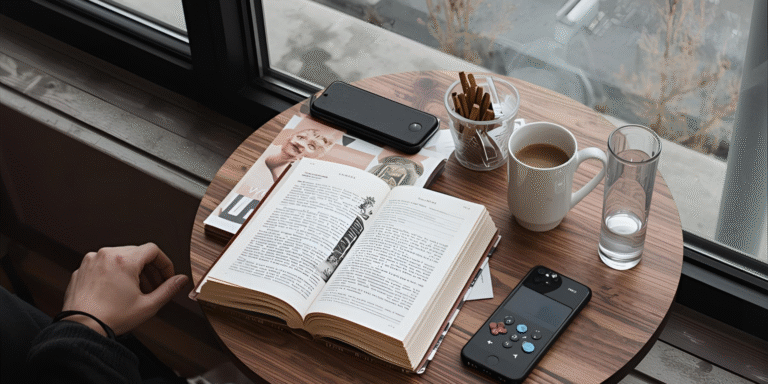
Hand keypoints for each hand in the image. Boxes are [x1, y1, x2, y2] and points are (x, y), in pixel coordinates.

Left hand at [62, 243, 188, 335]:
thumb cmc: (110, 318)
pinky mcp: (81, 269)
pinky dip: (113, 273)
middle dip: (149, 268)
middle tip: (153, 286)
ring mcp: (92, 261)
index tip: (167, 276)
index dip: (164, 263)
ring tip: (135, 290)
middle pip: (137, 253)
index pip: (153, 250)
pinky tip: (117, 291)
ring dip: (132, 270)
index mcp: (124, 260)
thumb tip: (181, 280)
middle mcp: (106, 255)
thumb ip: (168, 289)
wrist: (80, 329)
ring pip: (119, 257)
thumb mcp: (148, 305)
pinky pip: (103, 265)